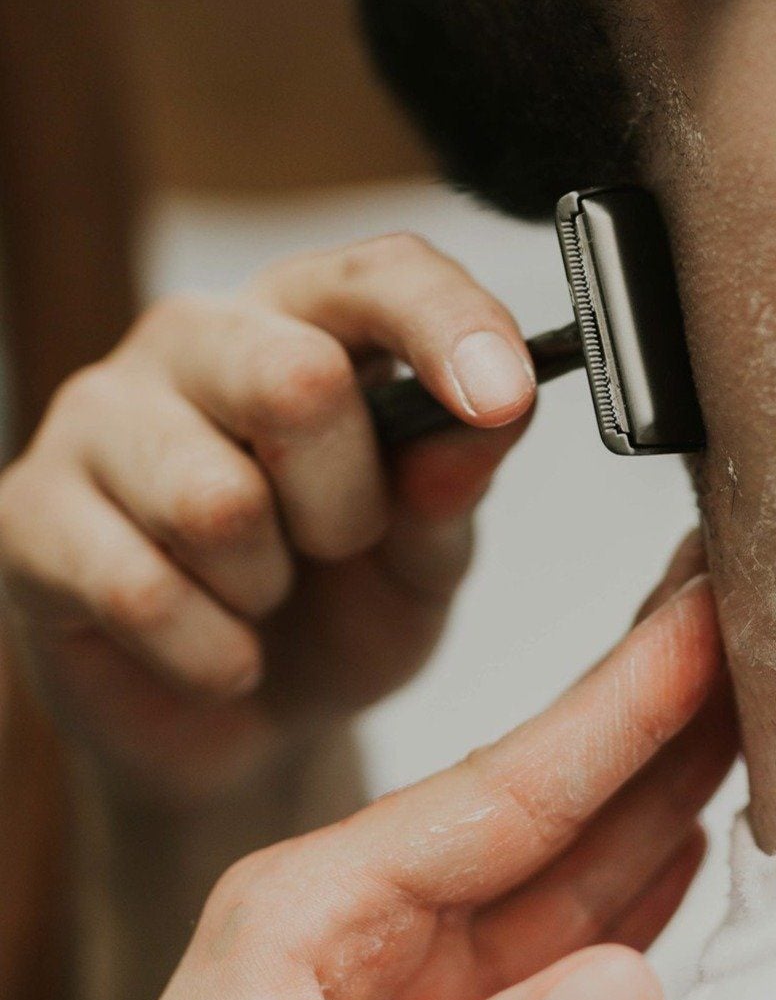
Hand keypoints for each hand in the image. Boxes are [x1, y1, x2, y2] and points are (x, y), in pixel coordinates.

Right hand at [0, 233, 538, 803]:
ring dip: (267, 584)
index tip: (504, 398)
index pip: (384, 272)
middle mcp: (198, 338)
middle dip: (348, 502)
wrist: (242, 726)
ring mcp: (99, 414)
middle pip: (295, 378)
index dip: (450, 325)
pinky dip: (209, 652)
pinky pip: (139, 589)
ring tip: (260, 594)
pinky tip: (214, 650)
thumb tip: (488, 420)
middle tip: (340, 546)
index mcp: (311, 319)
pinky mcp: (29, 511)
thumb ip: (454, 488)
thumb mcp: (425, 562)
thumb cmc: (343, 609)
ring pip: (215, 500)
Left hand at [54, 581, 733, 999]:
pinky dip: (635, 904)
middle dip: (649, 716)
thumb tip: (629, 993)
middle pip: (546, 807)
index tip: (701, 620)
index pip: (501, 788)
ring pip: (567, 877)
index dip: (620, 705)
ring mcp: (410, 993)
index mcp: (311, 907)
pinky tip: (686, 846)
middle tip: (739, 622)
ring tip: (744, 716)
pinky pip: (560, 963)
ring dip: (660, 798)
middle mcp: (370, 927)